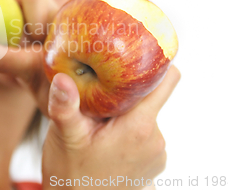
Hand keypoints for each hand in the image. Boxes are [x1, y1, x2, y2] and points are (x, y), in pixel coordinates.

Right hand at [42, 65, 180, 188]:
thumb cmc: (72, 178)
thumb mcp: (65, 139)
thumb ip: (66, 107)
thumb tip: (60, 77)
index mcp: (139, 127)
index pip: (166, 81)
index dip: (154, 62)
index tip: (134, 51)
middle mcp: (156, 139)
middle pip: (151, 96)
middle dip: (127, 90)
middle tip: (99, 87)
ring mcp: (157, 153)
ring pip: (145, 115)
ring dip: (124, 112)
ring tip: (97, 119)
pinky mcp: (152, 163)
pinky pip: (144, 133)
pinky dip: (127, 129)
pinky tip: (104, 138)